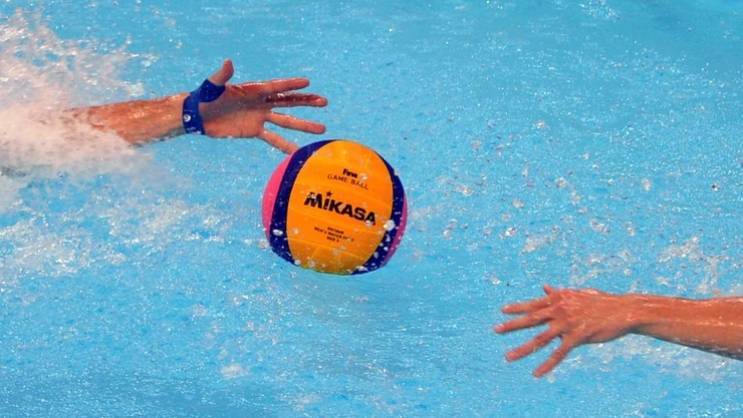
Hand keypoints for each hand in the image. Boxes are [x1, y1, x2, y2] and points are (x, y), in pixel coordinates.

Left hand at [199, 59, 326, 152]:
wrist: (198, 116)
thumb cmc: (205, 97)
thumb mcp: (212, 86)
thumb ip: (222, 75)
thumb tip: (228, 62)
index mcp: (254, 90)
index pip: (276, 87)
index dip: (291, 85)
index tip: (308, 83)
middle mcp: (261, 103)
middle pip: (288, 102)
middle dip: (306, 102)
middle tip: (324, 101)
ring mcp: (260, 117)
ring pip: (286, 121)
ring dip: (303, 125)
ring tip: (321, 129)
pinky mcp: (254, 131)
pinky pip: (273, 138)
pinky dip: (284, 145)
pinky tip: (297, 151)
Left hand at [495, 285, 633, 376]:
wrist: (623, 310)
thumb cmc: (601, 302)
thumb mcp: (577, 294)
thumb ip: (559, 294)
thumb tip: (545, 287)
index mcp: (559, 299)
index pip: (534, 304)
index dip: (518, 307)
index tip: (503, 310)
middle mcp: (560, 310)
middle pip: (531, 319)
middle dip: (512, 325)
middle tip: (496, 329)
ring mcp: (567, 324)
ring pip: (540, 339)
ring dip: (523, 349)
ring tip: (508, 356)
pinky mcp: (578, 337)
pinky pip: (559, 353)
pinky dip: (547, 364)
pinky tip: (536, 373)